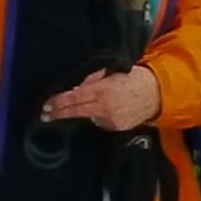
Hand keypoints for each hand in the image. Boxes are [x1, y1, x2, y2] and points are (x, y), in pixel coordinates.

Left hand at [40, 65, 162, 134]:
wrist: (155, 94)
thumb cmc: (131, 78)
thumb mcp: (111, 72)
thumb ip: (91, 80)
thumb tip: (74, 88)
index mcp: (103, 90)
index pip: (75, 97)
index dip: (59, 102)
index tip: (46, 106)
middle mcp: (106, 107)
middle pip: (76, 111)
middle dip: (59, 112)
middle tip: (45, 114)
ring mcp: (112, 119)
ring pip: (87, 117)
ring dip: (77, 113)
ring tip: (68, 111)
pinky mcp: (117, 127)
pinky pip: (99, 122)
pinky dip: (95, 116)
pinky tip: (97, 111)